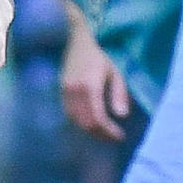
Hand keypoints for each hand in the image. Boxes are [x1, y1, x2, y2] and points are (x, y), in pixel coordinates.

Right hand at [59, 23, 130, 140]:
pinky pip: (70, 115)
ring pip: (76, 121)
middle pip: (85, 123)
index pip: (98, 117)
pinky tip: (92, 123)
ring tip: (104, 133)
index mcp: (90, 87)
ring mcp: (65, 94)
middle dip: (100, 134)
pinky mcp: (60, 95)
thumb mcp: (115, 73)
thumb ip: (119, 94)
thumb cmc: (98, 58)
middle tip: (113, 137)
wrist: (75, 45)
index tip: (120, 136)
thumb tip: (122, 116)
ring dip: (91, 131)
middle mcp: (74, 93)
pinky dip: (82, 123)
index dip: (108, 130)